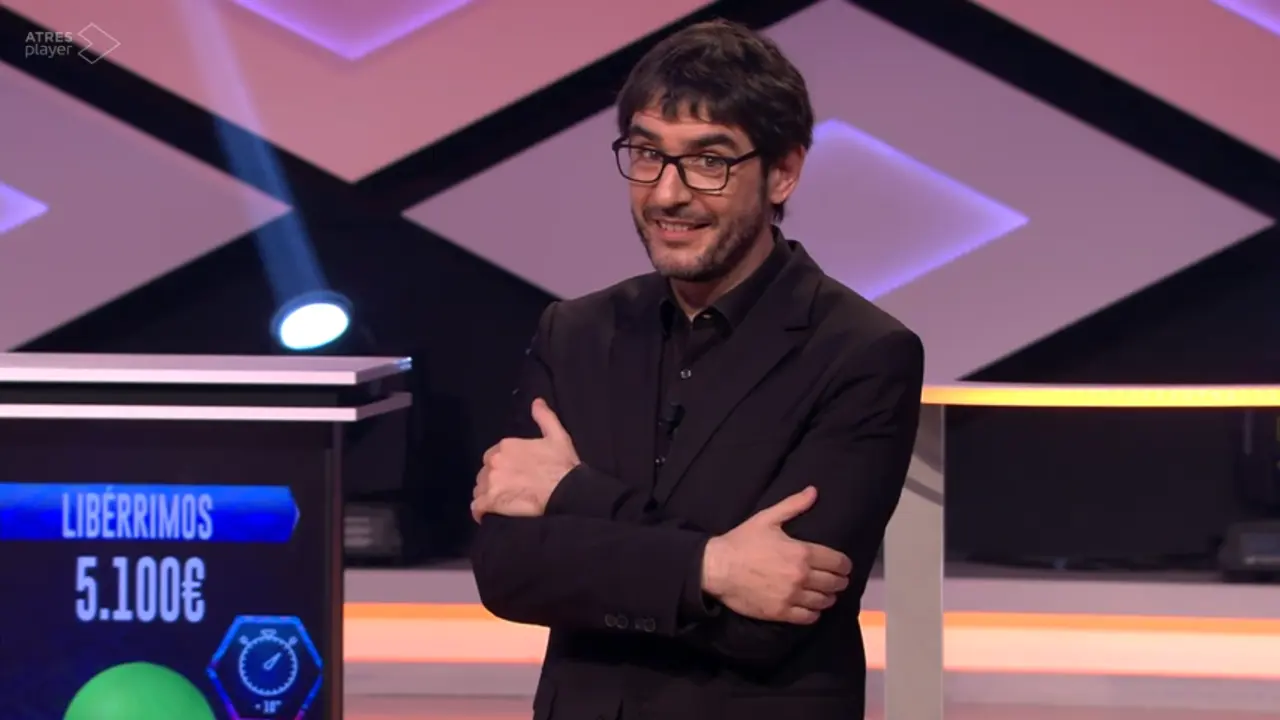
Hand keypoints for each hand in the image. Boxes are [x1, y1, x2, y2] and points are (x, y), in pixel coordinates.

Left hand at [471, 398, 580, 521]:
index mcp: (506, 446)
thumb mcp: (557, 436)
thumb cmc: (562, 465)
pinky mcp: (491, 502)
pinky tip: (487, 516)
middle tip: (508, 490)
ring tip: (500, 504)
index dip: (501, 467)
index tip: (511, 475)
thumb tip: (536, 402)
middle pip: (484, 473)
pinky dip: (480, 512)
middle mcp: (494, 462)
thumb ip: (544, 417)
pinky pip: (476, 507)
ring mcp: (491, 482)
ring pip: (479, 490)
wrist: (566, 491)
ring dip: (487, 496)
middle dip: (493, 481)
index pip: (492, 457)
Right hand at [700, 486, 851, 624]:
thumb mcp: (767, 518)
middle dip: (839, 581)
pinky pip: (809, 617)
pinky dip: (814, 613)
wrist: (717, 568)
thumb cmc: (742, 541)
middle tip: (837, 580)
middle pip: (835, 583)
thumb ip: (793, 505)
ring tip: (825, 594)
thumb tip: (814, 491)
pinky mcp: (780, 613)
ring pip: (824, 602)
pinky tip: (811, 608)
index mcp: (802, 553)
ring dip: (828, 597)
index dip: (845, 565)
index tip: (844, 566)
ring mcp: (791, 596)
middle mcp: (801, 576)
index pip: (838, 562)